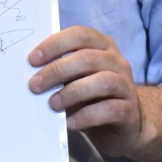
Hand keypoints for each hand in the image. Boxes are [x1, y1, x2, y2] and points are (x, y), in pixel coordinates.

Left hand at [28, 25, 142, 158]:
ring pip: (102, 81)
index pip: (80, 35)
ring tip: (52, 104)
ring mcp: (126, 85)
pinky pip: (110, 109)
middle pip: (87, 58)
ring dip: (72, 92)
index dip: (55, 44)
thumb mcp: (76, 79)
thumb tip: (32, 72)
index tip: (32, 60)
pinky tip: (70, 122)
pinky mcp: (130, 110)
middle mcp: (117, 62)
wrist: (125, 125)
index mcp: (102, 46)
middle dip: (57, 70)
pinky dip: (86, 116)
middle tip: (34, 85)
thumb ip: (61, 70)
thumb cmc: (93, 97)